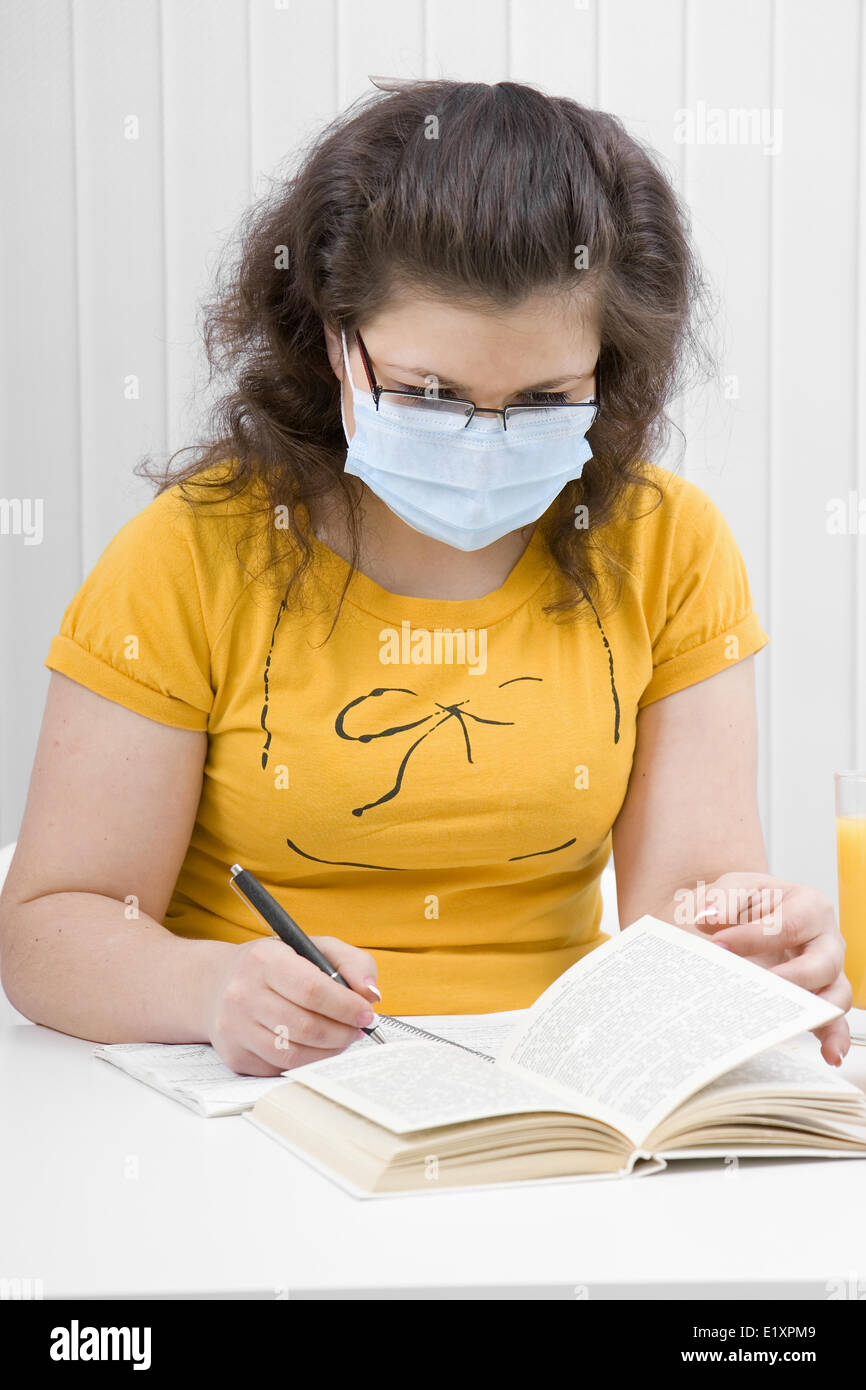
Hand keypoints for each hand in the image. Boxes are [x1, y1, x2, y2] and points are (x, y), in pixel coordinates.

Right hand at [204, 935, 380, 1075]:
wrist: (217, 984)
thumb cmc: (274, 965)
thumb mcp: (312, 947)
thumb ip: (351, 962)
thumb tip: (371, 994)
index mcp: (264, 960)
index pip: (312, 989)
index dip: (346, 1006)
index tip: (366, 1012)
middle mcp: (242, 993)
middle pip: (306, 1026)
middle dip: (342, 1032)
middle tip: (357, 1029)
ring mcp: (234, 1028)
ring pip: (293, 1053)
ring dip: (328, 1051)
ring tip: (341, 1038)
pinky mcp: (235, 1055)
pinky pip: (280, 1068)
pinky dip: (306, 1062)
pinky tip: (315, 1048)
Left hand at [693, 873, 851, 1066]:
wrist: (742, 919)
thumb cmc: (746, 904)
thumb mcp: (732, 889)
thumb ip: (722, 898)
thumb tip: (710, 916)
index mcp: (808, 906)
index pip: (788, 925)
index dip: (753, 937)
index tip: (719, 946)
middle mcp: (826, 940)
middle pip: (822, 963)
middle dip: (789, 978)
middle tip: (759, 985)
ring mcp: (828, 973)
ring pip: (836, 994)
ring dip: (816, 1012)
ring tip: (791, 1024)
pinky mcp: (820, 999)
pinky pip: (835, 1021)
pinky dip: (835, 1037)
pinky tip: (828, 1055)